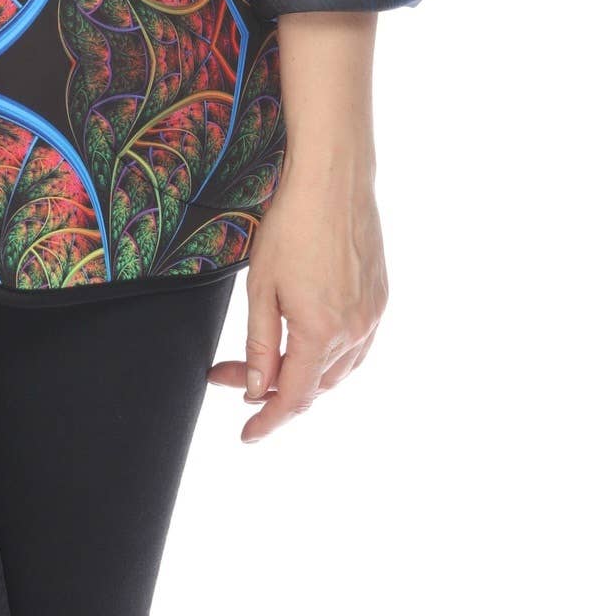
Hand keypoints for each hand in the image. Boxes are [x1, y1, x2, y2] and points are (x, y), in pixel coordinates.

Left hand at [209, 11, 386, 441]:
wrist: (333, 179)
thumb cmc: (290, 225)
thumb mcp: (261, 288)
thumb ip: (260, 345)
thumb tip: (256, 391)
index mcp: (321, 332)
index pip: (292, 397)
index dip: (267, 421)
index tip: (247, 435)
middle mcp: (355, 331)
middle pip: (314, 386)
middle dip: (274, 389)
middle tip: (234, 375)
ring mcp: (373, 315)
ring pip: (339, 370)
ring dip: (305, 376)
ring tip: (268, 363)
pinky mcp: (381, 298)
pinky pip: (357, 345)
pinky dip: (331, 356)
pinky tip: (309, 343)